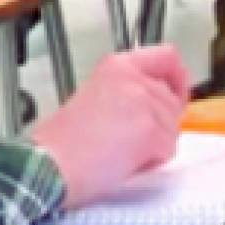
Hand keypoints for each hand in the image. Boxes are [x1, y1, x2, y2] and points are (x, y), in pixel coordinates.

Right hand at [31, 45, 189, 210]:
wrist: (47, 167)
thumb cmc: (62, 143)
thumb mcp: (95, 96)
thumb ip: (128, 91)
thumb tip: (157, 100)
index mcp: (118, 66)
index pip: (166, 57)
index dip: (176, 77)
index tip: (175, 92)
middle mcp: (135, 79)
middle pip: (173, 101)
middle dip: (160, 124)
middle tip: (128, 139)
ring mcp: (145, 103)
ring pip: (172, 128)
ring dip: (154, 145)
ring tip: (119, 151)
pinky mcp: (151, 131)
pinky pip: (166, 150)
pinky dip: (150, 162)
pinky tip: (123, 162)